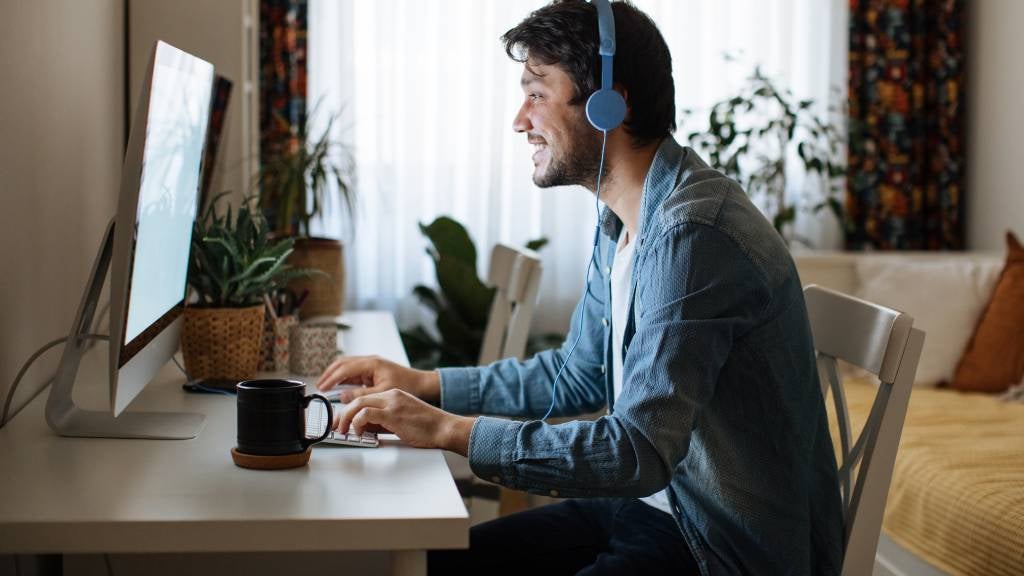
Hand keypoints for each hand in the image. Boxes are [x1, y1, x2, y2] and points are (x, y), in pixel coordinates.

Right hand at [316, 355, 439, 403]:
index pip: (345, 368)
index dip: (331, 378)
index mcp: (372, 363)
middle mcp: (370, 361)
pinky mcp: (373, 370)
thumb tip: (343, 396)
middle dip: (329, 374)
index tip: (322, 387)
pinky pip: (353, 371)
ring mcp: (371, 364)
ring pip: (347, 366)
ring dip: (335, 375)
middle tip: (319, 385)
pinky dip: (344, 377)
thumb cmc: (407, 386)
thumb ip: (362, 394)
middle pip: (343, 363)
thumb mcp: (383, 392)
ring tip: (326, 386)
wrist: (422, 384)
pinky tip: (339, 386)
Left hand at [333, 389, 475, 455]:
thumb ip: (383, 421)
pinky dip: (357, 423)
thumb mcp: (401, 421)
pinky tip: (359, 433)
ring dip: (346, 418)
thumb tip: (364, 428)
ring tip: (343, 432)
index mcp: (393, 395)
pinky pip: (366, 414)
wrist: (444, 428)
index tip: (341, 421)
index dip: (349, 410)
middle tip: (335, 427)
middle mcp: (391, 395)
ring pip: (358, 404)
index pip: (364, 397)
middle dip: (342, 414)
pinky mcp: (393, 413)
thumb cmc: (427, 428)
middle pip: (357, 399)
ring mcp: (392, 403)